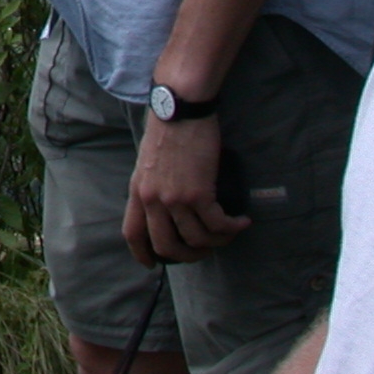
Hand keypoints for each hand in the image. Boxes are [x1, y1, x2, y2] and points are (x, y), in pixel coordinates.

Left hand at [124, 112, 250, 265]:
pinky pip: (217, 225)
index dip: (142, 254)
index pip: (132, 233)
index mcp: (137, 191)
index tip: (153, 264)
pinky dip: (232, 228)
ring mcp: (174, 198)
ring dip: (216, 243)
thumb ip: (151, 185)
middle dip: (187, 257)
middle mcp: (152, 199)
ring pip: (196, 240)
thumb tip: (163, 205)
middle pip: (166, 246)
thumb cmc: (167, 128)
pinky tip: (241, 222)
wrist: (179, 108)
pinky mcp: (199, 193)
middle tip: (203, 252)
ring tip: (228, 233)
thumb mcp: (148, 161)